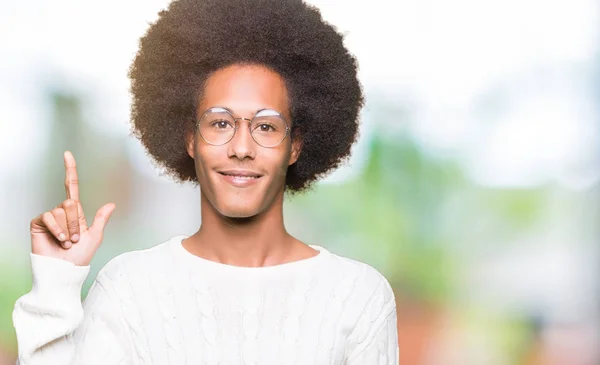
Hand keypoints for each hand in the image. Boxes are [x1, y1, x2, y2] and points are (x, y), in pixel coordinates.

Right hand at [30, 151, 115, 265]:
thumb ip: (101, 220)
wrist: (65, 271)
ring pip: (61, 210)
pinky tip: (58, 240)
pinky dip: (56, 229)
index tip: (67, 154)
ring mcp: (49, 218)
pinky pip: (48, 217)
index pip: (72, 187)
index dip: (70, 170)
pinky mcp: (38, 224)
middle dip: (76, 222)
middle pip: (71, 202)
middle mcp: (61, 213)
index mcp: (76, 213)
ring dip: (67, 229)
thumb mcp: (95, 237)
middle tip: (75, 239)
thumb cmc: (80, 258)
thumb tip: (111, 204)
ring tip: (66, 242)